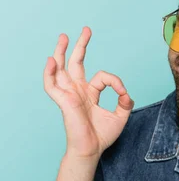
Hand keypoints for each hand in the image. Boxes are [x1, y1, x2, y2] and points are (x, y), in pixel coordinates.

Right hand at [44, 27, 133, 158]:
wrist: (91, 150)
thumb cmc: (102, 136)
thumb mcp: (120, 117)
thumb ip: (125, 103)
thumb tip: (127, 93)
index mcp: (90, 93)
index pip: (102, 77)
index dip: (115, 82)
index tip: (123, 93)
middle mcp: (78, 91)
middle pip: (75, 63)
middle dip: (80, 45)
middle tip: (86, 30)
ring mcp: (69, 95)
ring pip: (60, 69)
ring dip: (60, 52)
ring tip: (63, 36)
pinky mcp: (63, 101)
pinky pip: (51, 85)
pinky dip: (49, 73)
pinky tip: (51, 61)